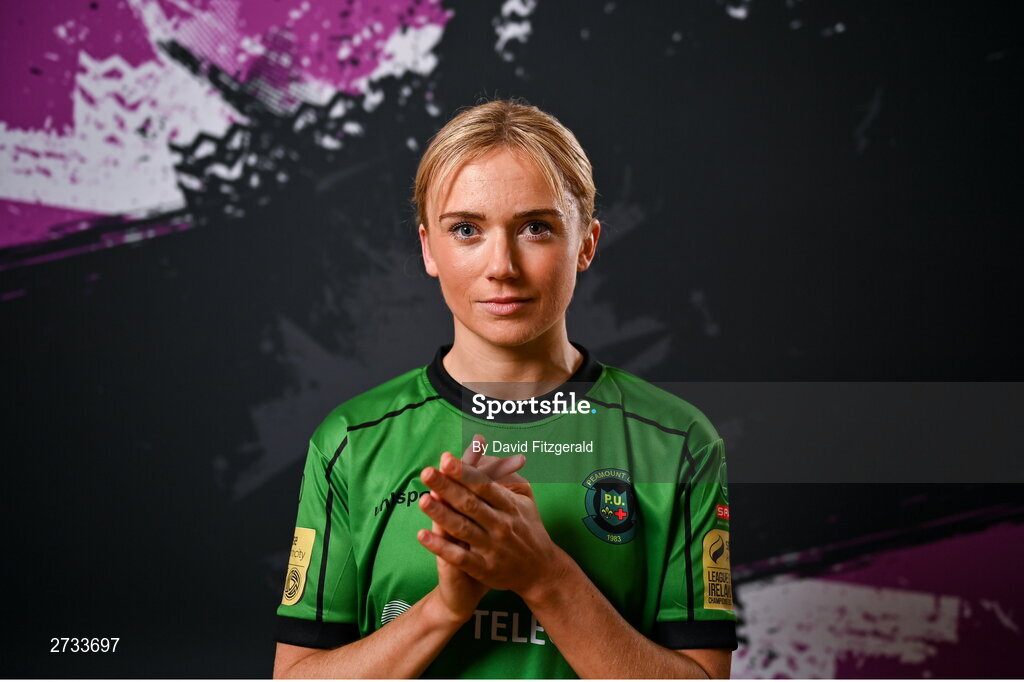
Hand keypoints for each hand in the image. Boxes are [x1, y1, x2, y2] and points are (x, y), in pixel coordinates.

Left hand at [418, 452, 566, 601]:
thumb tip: (485, 457)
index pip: (484, 486)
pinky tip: (422, 535)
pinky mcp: (484, 569)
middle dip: (447, 487)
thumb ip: (507, 479)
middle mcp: (500, 525)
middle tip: (427, 472)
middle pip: (469, 503)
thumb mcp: (526, 500)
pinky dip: (440, 547)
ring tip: (422, 499)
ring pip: (462, 528)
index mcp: (509, 506)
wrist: (542, 571)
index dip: (464, 473)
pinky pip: (459, 557)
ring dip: (440, 514)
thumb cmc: (529, 528)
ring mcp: (492, 547)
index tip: (446, 459)